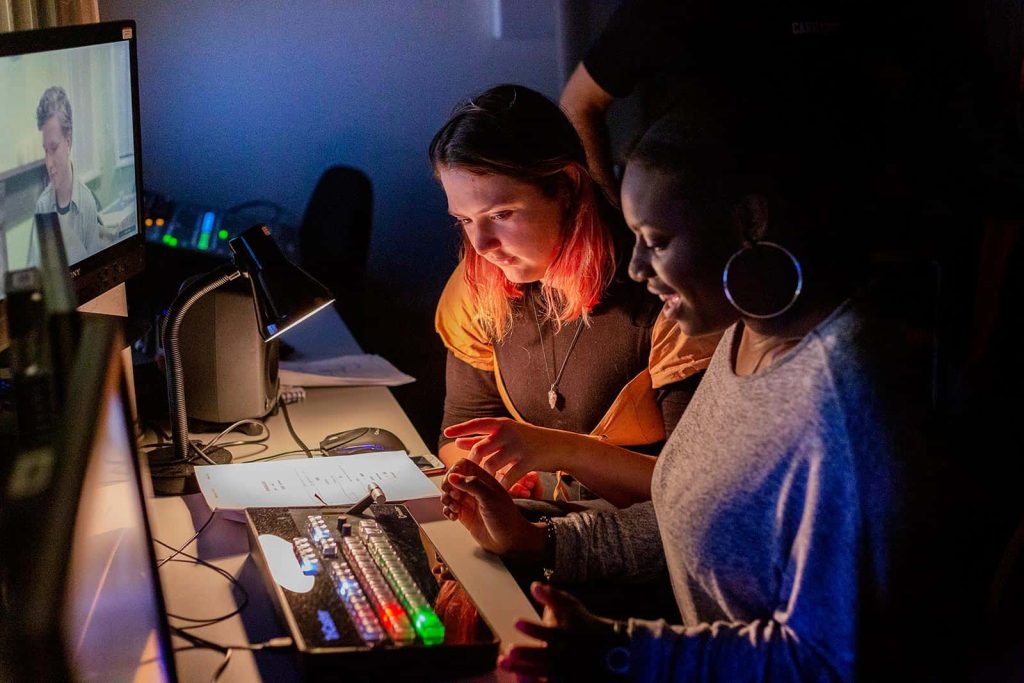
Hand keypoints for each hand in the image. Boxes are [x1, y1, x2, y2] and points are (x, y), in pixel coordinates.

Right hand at [440, 459, 546, 559]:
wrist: (509, 540)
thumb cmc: (506, 518)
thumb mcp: (490, 497)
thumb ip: (471, 485)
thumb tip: (452, 476)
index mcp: (483, 479)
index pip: (463, 465)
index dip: (454, 470)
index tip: (452, 480)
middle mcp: (475, 489)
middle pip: (452, 479)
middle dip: (448, 487)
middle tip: (454, 496)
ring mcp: (469, 501)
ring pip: (449, 494)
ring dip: (447, 500)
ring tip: (455, 508)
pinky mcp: (465, 514)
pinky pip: (449, 508)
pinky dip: (448, 511)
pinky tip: (454, 517)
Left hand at [444, 418, 583, 489]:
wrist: (559, 447)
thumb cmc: (529, 441)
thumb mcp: (507, 435)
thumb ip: (482, 438)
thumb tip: (457, 440)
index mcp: (502, 424)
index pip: (477, 424)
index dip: (461, 428)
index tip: (446, 434)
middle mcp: (509, 432)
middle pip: (480, 449)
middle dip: (472, 464)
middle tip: (468, 475)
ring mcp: (518, 446)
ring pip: (491, 465)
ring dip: (485, 477)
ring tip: (483, 484)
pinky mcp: (527, 461)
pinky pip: (508, 477)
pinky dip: (501, 485)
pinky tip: (498, 491)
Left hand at [498, 582, 626, 680]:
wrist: (610, 651)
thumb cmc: (585, 625)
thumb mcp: (572, 607)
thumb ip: (552, 596)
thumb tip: (533, 584)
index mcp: (565, 635)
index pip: (547, 632)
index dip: (532, 628)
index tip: (516, 622)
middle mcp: (564, 654)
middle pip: (543, 656)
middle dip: (526, 654)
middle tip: (509, 650)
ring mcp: (564, 671)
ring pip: (541, 673)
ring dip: (521, 669)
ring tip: (502, 661)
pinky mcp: (564, 682)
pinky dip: (532, 681)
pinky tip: (516, 677)